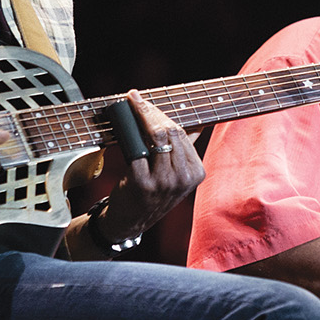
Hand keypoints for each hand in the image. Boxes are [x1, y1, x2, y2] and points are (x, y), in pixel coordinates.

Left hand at [97, 91, 205, 243]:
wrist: (131, 221)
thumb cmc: (153, 192)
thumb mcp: (177, 175)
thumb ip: (184, 149)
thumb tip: (197, 122)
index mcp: (196, 172)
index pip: (183, 133)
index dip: (163, 113)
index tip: (147, 100)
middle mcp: (183, 178)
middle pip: (170, 132)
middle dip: (151, 111)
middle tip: (135, 98)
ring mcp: (164, 181)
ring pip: (156, 136)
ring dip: (141, 116)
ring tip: (130, 105)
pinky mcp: (143, 183)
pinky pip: (137, 149)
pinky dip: (128, 133)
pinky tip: (122, 123)